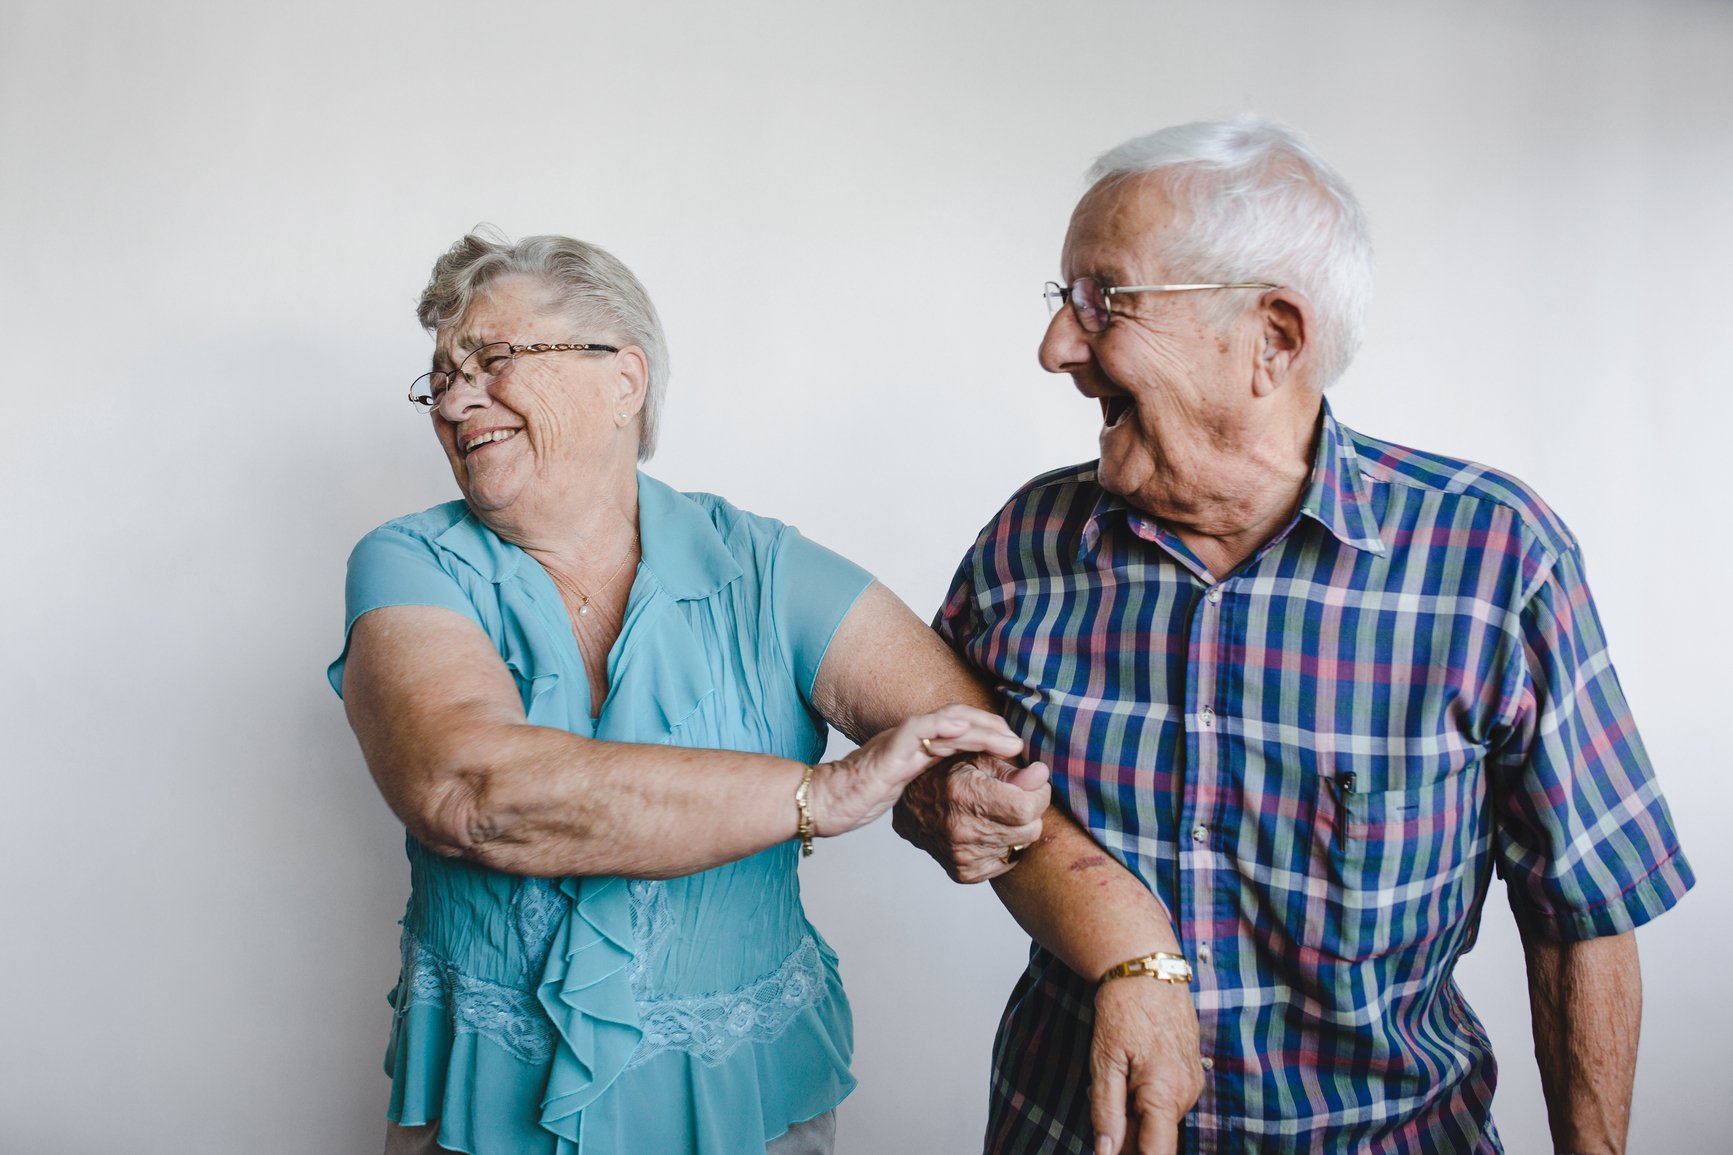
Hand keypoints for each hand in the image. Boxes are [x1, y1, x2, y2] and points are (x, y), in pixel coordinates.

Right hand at [810, 705, 1024, 837]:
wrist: (827, 800)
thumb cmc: (863, 796)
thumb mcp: (906, 787)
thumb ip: (931, 782)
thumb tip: (967, 794)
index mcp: (920, 745)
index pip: (961, 730)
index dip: (989, 734)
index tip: (1013, 747)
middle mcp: (913, 737)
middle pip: (960, 721)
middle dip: (992, 728)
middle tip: (1018, 743)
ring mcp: (901, 742)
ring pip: (946, 722)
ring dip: (980, 729)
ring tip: (1006, 740)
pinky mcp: (887, 752)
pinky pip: (916, 731)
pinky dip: (940, 726)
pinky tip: (961, 729)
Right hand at [892, 752, 1049, 882]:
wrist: (909, 802)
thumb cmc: (946, 772)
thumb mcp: (976, 757)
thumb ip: (1012, 769)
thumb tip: (1041, 775)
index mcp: (964, 795)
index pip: (1027, 807)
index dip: (1038, 793)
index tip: (1033, 783)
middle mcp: (962, 830)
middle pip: (1029, 828)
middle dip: (1029, 810)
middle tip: (1012, 796)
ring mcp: (962, 856)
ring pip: (1021, 845)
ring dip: (1017, 828)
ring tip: (996, 812)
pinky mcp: (964, 873)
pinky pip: (1007, 861)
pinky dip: (1004, 846)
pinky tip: (987, 829)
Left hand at [1089, 976, 1203, 1154]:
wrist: (1149, 969)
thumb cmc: (1125, 1009)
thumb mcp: (1105, 1061)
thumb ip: (1107, 1111)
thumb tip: (1106, 1152)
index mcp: (1166, 1096)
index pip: (1156, 1154)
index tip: (1112, 1152)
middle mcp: (1186, 1095)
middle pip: (1153, 1138)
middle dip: (1124, 1132)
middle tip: (1099, 1097)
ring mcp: (1191, 1083)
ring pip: (1157, 1119)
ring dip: (1132, 1112)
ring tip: (1114, 1073)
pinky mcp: (1190, 1073)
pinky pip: (1165, 1100)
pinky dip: (1143, 1096)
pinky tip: (1127, 1070)